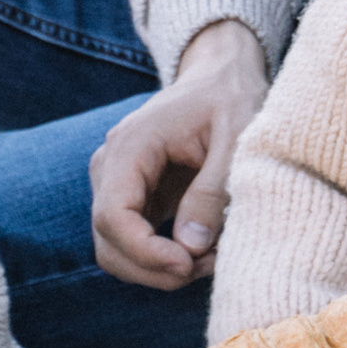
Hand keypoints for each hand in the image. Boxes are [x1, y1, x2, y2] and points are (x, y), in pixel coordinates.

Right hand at [90, 21, 268, 290]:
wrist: (222, 78)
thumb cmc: (232, 99)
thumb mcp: (237, 138)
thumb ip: (213, 190)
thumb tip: (190, 247)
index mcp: (130, 145)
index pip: (112, 216)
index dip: (144, 252)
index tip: (188, 265)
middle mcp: (112, 167)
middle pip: (110, 243)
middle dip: (156, 268)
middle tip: (209, 266)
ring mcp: (119, 185)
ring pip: (119, 251)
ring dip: (161, 270)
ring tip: (212, 259)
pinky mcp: (136, 200)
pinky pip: (137, 244)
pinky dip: (166, 259)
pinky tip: (205, 252)